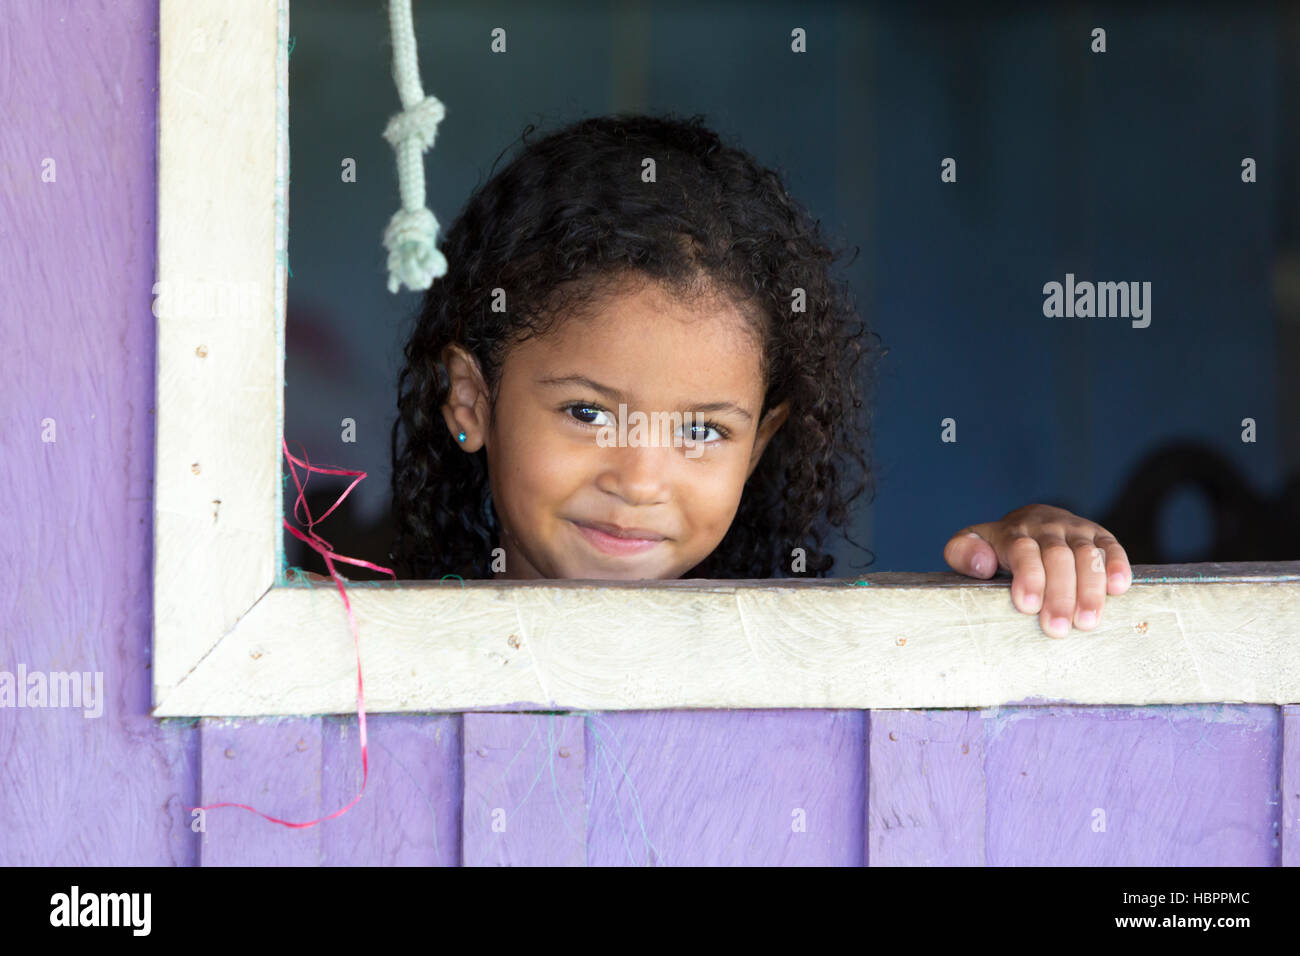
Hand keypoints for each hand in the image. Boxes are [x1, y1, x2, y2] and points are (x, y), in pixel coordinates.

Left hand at [943, 503, 1131, 637]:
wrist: (1028, 522)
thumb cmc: (996, 547)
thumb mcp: (970, 545)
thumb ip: (964, 552)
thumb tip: (983, 565)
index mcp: (1014, 532)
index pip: (1022, 550)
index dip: (1028, 576)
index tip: (1027, 605)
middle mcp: (1047, 528)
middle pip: (1057, 557)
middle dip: (1060, 594)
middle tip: (1058, 628)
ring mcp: (1075, 531)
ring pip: (1086, 555)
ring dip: (1089, 589)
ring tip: (1088, 622)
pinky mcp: (1099, 536)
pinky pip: (1111, 547)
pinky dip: (1117, 566)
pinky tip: (1118, 588)